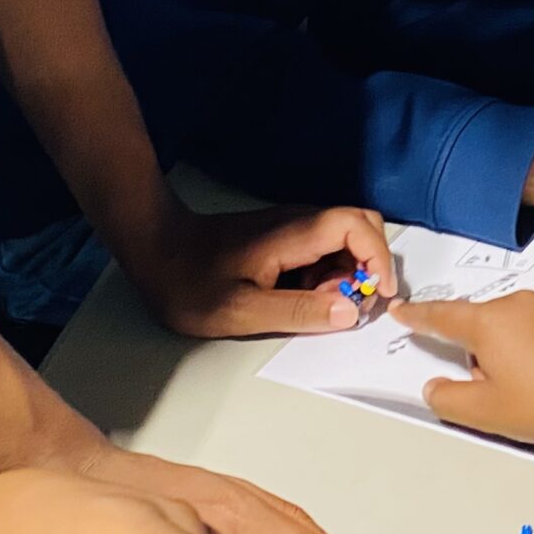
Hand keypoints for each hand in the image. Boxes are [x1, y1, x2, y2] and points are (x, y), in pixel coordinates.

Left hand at [141, 203, 395, 338]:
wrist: (155, 250)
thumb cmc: (191, 282)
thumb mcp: (243, 311)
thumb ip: (300, 311)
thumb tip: (351, 311)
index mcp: (293, 234)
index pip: (358, 227)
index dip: (379, 258)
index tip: (378, 294)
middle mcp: (299, 222)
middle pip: (360, 227)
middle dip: (369, 267)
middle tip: (350, 304)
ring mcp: (291, 226)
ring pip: (344, 241)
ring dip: (346, 275)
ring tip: (319, 307)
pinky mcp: (283, 236)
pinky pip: (322, 250)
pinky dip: (327, 274)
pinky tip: (302, 298)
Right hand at [394, 293, 533, 472]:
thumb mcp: (487, 412)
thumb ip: (448, 399)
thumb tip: (435, 388)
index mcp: (488, 322)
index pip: (441, 316)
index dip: (418, 316)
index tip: (404, 311)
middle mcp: (517, 304)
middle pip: (480, 327)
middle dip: (480, 357)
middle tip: (498, 392)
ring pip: (512, 329)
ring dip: (511, 355)